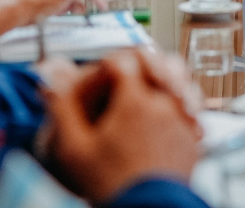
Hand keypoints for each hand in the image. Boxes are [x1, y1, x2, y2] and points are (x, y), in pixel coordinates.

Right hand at [42, 50, 202, 203]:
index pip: (124, 61)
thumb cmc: (112, 184)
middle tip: (129, 73)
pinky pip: (190, 109)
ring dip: (163, 81)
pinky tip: (165, 116)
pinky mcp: (194, 138)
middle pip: (157, 64)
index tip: (103, 71)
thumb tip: (51, 82)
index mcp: (134, 100)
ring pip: (179, 83)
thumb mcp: (76, 149)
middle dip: (141, 64)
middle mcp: (164, 103)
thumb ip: (63, 110)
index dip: (110, 62)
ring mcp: (182, 120)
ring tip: (150, 89)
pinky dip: (178, 105)